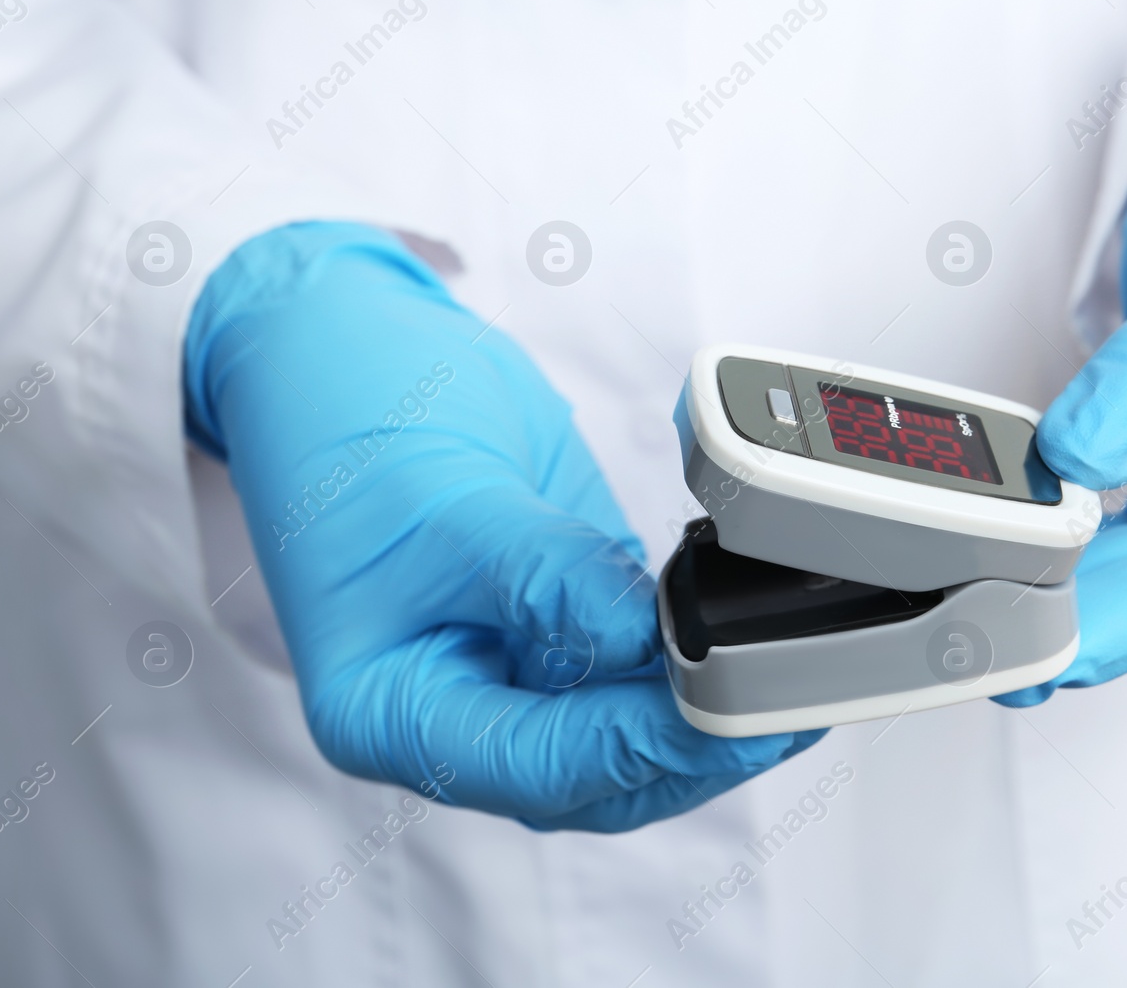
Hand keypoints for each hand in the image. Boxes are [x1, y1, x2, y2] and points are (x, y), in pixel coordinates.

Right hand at [186, 222, 818, 829]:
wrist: (337, 354)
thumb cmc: (343, 421)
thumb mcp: (446, 504)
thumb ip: (550, 580)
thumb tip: (654, 637)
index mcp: (387, 713)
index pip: (537, 767)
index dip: (644, 745)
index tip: (730, 703)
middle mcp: (450, 712)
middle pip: (594, 772)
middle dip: (693, 742)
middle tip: (785, 696)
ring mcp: (506, 672)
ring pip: (625, 733)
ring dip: (706, 709)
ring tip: (789, 673)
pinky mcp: (552, 627)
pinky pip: (633, 668)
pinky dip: (692, 655)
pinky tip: (747, 633)